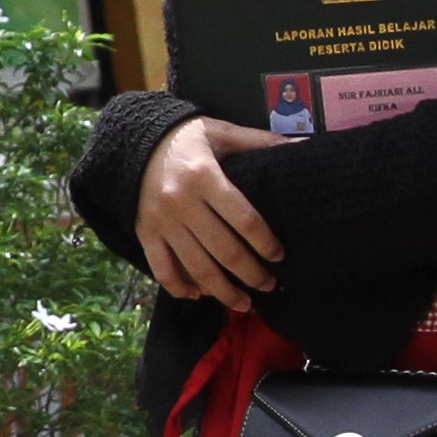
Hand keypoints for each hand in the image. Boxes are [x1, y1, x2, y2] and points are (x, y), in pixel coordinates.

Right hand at [133, 117, 284, 307]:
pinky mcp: (145, 233)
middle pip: (224, 251)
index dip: (265, 242)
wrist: (133, 141)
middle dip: (251, 274)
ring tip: (245, 304)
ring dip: (223, 292)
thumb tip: (303, 145)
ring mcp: (162, 222)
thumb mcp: (222, 132)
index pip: (243, 219)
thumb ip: (260, 142)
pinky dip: (181, 287)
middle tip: (270, 285)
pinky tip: (200, 295)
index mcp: (204, 177)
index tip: (280, 256)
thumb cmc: (186, 137)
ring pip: (197, 268)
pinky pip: (162, 269)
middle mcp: (182, 203)